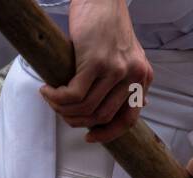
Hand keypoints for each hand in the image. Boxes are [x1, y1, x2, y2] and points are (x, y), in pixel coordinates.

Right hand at [39, 0, 152, 144]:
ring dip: (64, 110)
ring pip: (88, 107)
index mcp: (143, 79)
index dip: (108, 133)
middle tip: (62, 113)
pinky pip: (75, 93)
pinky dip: (58, 98)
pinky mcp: (97, 61)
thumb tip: (141, 104)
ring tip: (51, 100)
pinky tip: (48, 91)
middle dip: (78, 121)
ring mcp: (117, 71)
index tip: (90, 137)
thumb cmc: (109, 25)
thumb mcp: (129, 56)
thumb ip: (131, 80)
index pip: (128, 119)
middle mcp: (134, 78)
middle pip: (104, 116)